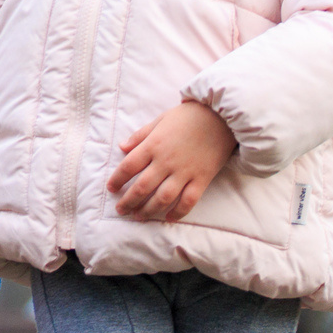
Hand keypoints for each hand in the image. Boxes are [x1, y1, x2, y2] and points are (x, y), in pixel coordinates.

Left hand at [107, 101, 236, 222]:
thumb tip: (122, 147)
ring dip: (148, 210)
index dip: (117, 179)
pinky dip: (178, 212)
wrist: (222, 116)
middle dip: (128, 201)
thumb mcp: (161, 119)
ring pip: (162, 198)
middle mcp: (166, 161)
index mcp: (154, 145)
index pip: (129, 166)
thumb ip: (141, 135)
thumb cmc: (189, 115)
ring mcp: (184, 172)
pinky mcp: (201, 179)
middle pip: (142, 187)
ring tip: (138, 216)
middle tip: (121, 210)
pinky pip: (188, 201)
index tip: (111, 188)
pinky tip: (168, 217)